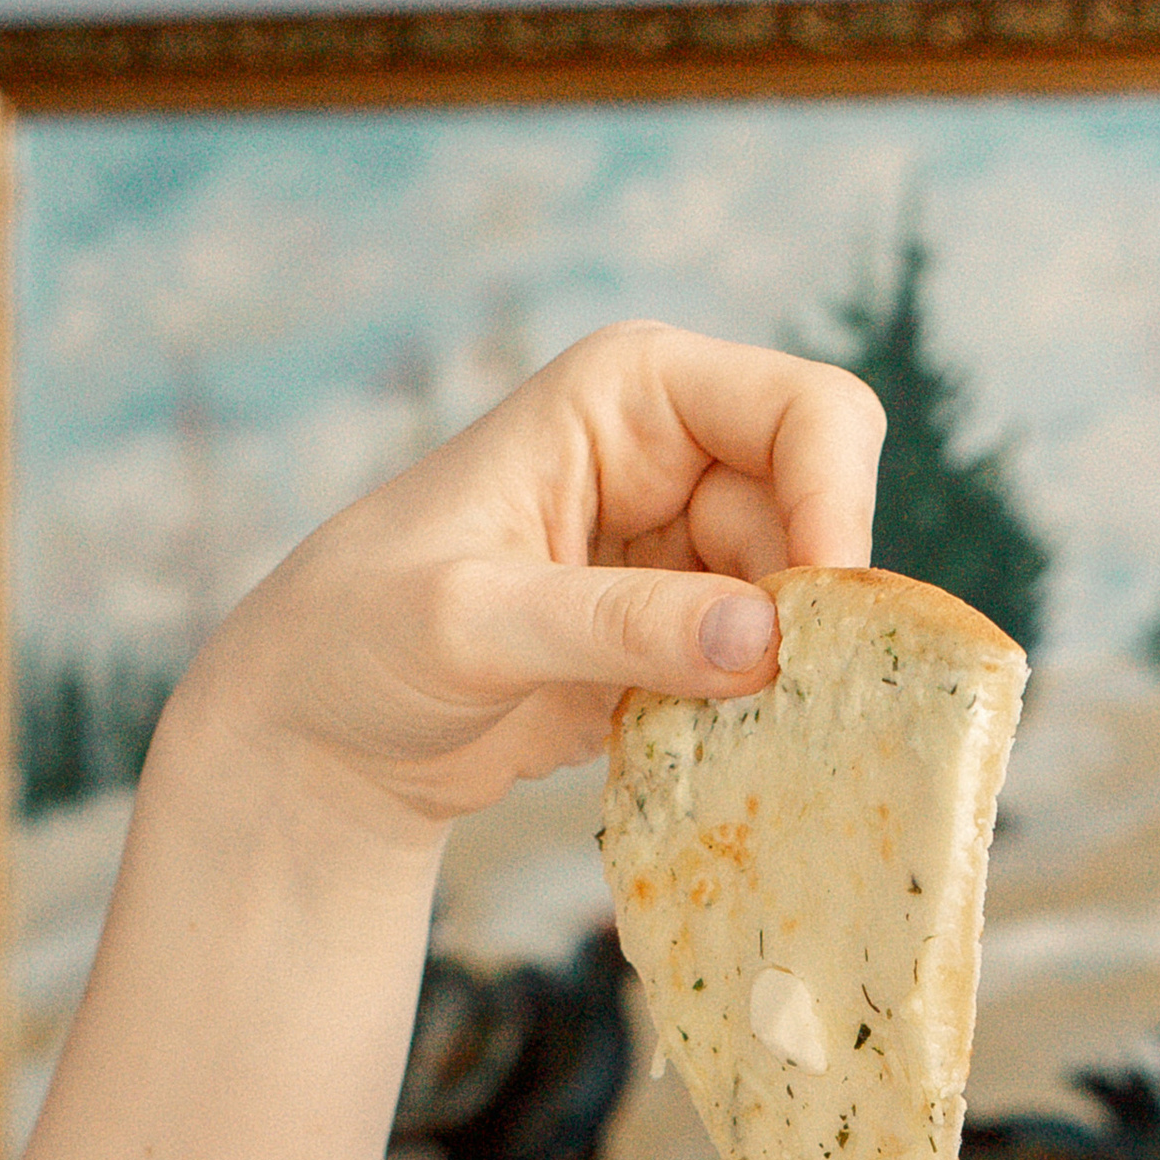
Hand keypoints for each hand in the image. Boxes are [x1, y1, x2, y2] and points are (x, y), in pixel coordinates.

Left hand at [171, 317, 885, 838]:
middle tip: (772, 711)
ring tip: (715, 745)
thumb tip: (764, 641)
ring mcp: (685, 558)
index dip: (836, 508)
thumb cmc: (363, 638)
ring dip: (785, 685)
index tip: (809, 627)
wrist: (323, 734)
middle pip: (820, 521)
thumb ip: (617, 626)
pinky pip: (769, 680)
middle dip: (810, 617)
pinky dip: (757, 726)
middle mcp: (678, 460)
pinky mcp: (682, 647)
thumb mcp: (474, 624)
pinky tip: (708, 766)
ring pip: (804, 611)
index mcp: (633, 394)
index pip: (807, 414)